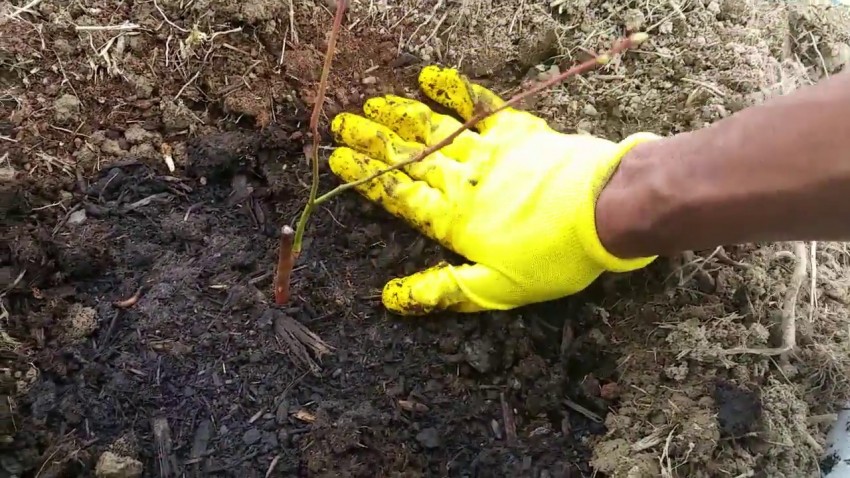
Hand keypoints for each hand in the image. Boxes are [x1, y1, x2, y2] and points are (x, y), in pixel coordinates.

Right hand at [328, 65, 659, 314]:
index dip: (365, 178)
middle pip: (407, 158)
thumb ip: (444, 290)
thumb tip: (391, 300)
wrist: (606, 210)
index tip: (337, 160)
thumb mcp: (497, 290)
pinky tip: (430, 78)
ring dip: (400, 116)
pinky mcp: (517, 132)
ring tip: (372, 104)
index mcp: (453, 219)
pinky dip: (453, 91)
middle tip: (340, 124)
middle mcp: (462, 180)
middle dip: (371, 141)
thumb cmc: (553, 256)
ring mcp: (488, 151)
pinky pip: (478, 106)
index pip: (397, 195)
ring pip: (433, 130)